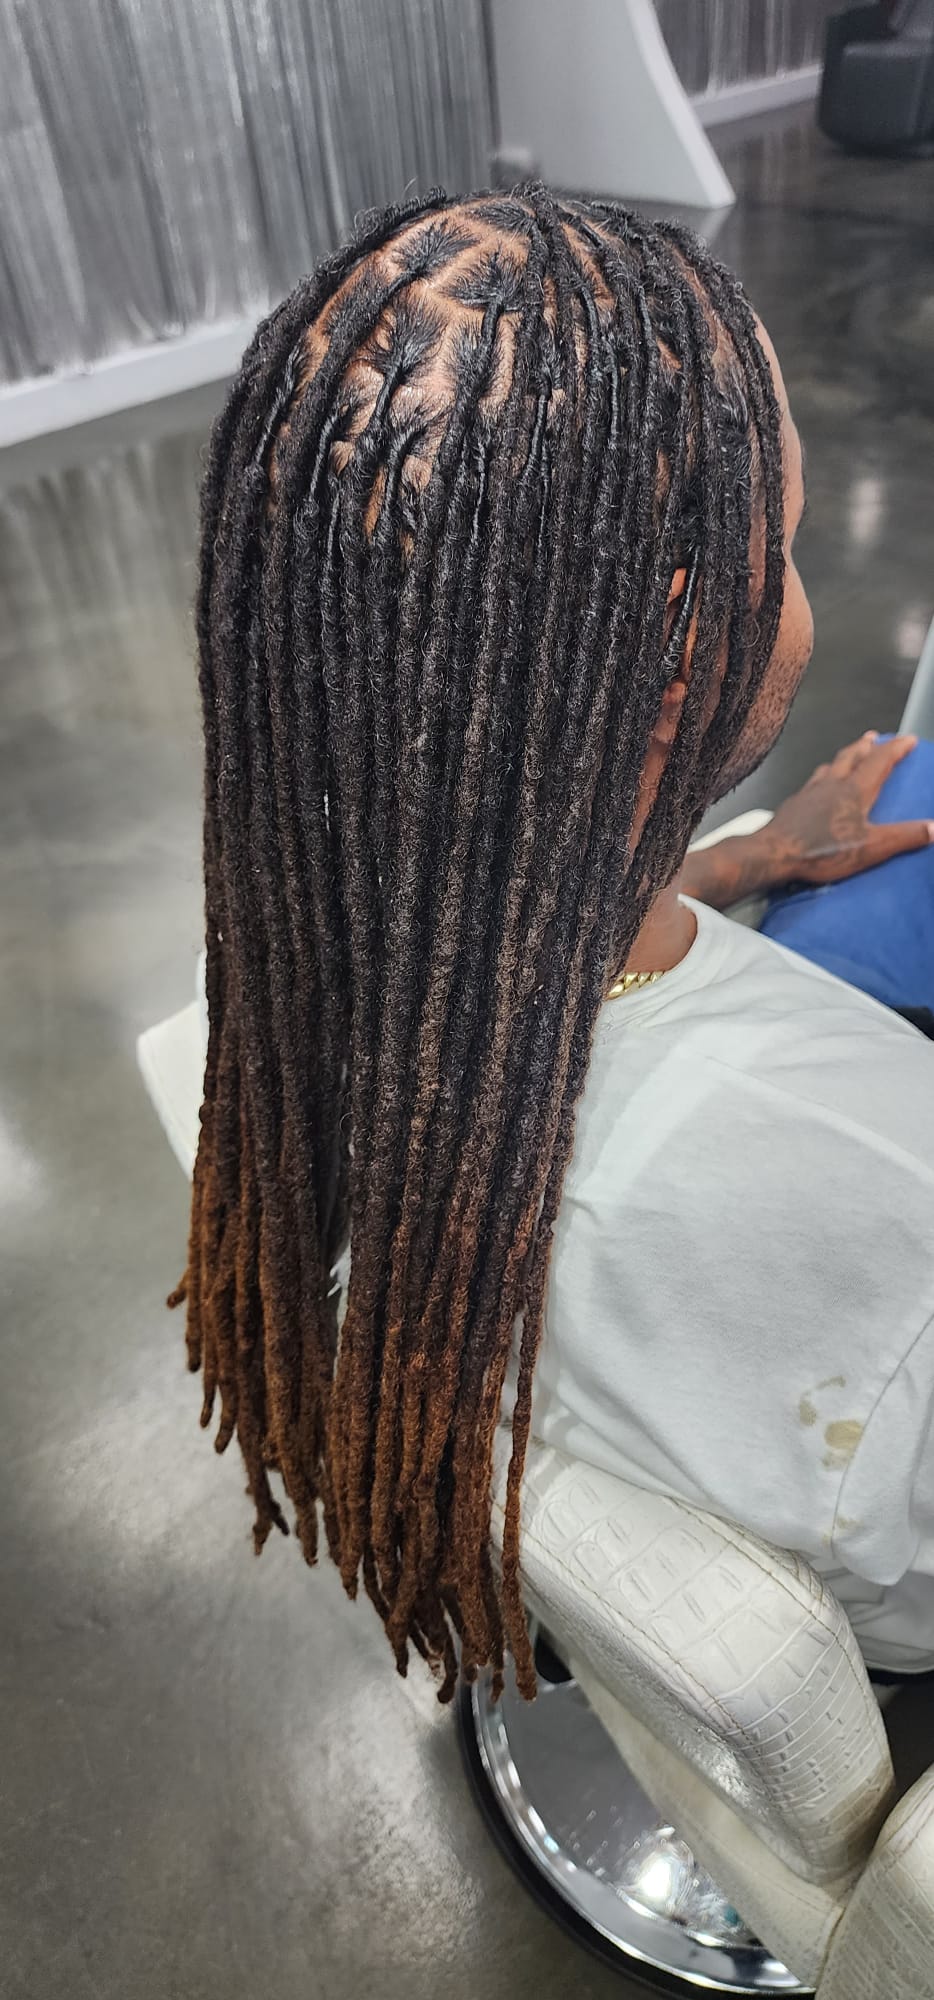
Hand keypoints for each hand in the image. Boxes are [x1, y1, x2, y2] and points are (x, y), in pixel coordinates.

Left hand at [764, 732, 933, 887]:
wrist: (773, 854)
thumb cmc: (820, 850)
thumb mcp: (870, 847)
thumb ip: (904, 836)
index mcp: (854, 791)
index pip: (880, 761)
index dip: (896, 748)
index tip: (908, 739)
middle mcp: (831, 784)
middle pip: (851, 756)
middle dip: (866, 746)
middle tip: (874, 738)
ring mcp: (809, 792)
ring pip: (830, 766)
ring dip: (843, 758)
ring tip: (848, 757)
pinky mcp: (794, 804)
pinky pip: (812, 782)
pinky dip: (822, 777)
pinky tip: (819, 786)